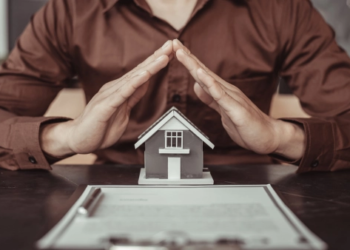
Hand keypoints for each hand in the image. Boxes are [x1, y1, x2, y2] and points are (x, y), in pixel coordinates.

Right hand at [40, 40, 172, 156]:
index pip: (141, 73)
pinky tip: (145, 75)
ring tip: (164, 56)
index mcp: (120, 90)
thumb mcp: (123, 110)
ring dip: (150, 67)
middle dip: (156, 57)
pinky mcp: (105, 106)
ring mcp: (109, 95)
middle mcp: (115, 88)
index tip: (171, 52)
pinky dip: (135, 83)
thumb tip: (145, 83)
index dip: (156, 62)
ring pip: (133, 78)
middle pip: (139, 70)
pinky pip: (123, 93)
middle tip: (171, 44)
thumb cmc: (100, 127)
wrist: (78, 139)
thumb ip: (133, 96)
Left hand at [173, 39, 305, 159]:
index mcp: (222, 92)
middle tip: (174, 43)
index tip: (175, 50)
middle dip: (187, 58)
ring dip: (195, 66)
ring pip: (209, 80)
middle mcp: (226, 90)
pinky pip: (221, 96)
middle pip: (203, 72)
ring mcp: (232, 98)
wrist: (268, 136)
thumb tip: (198, 86)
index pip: (202, 74)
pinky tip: (201, 75)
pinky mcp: (236, 109)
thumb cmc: (247, 125)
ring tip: (182, 53)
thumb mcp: (223, 111)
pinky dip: (210, 84)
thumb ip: (211, 99)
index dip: (188, 62)